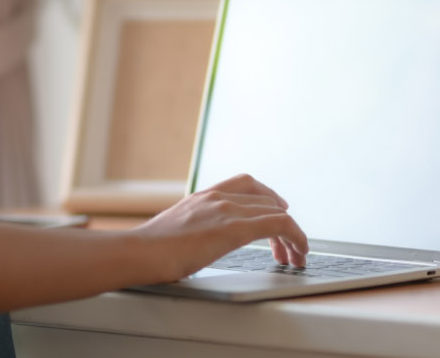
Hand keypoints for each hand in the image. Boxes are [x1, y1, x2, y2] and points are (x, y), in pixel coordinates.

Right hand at [132, 174, 307, 281]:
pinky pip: (279, 225)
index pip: (245, 184)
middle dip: (281, 219)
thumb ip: (189, 233)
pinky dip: (296, 237)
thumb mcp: (173, 233)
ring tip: (296, 255)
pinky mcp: (234, 228)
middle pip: (265, 198)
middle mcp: (216, 197)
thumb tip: (188, 248)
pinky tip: (299, 252)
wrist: (139, 253)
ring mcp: (226, 210)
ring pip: (276, 212)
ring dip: (292, 234)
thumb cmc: (149, 251)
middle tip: (289, 241)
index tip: (276, 211)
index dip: (267, 197)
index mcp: (202, 197)